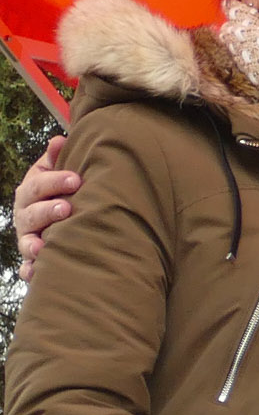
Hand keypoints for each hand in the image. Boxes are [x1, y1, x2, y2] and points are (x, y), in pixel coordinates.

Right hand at [15, 135, 77, 280]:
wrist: (58, 216)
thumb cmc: (61, 190)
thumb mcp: (57, 172)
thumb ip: (57, 158)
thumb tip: (60, 140)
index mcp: (31, 192)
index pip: (38, 184)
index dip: (55, 181)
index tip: (76, 180)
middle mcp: (26, 216)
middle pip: (31, 214)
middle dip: (47, 211)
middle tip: (66, 209)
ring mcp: (28, 238)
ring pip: (27, 242)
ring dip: (34, 245)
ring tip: (44, 247)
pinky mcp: (33, 260)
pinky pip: (28, 269)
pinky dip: (31, 272)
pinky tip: (35, 275)